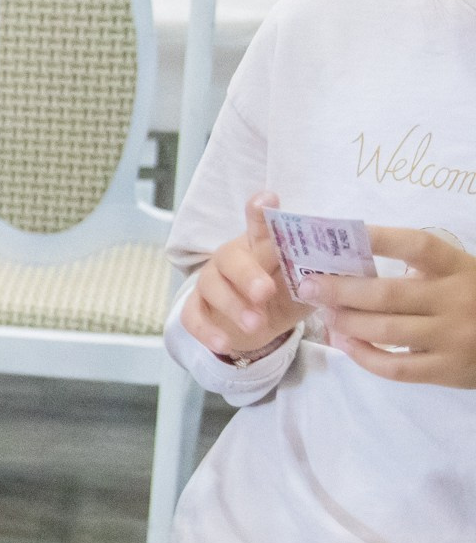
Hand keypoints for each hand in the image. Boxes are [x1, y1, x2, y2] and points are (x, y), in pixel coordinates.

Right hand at [181, 192, 307, 359]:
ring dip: (234, 306)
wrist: (255, 326)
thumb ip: (316, 277)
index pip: (259, 224)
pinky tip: (225, 344)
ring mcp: (210, 282)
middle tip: (265, 292)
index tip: (268, 198)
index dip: (260, 212)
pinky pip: (193, 317)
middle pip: (231, 258)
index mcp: (259, 245)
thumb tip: (348, 272)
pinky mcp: (196, 307)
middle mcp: (231, 258)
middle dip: (248, 275)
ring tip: (255, 325)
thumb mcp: (304, 286)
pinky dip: (208, 331)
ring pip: (212, 288)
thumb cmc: (283, 296)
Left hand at [301, 227, 475, 386]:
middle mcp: (457, 300)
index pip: (417, 246)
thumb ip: (416, 269)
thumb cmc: (471, 298)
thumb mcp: (455, 274)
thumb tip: (347, 263)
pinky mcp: (445, 369)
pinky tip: (344, 344)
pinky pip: (394, 366)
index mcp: (458, 268)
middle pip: (388, 294)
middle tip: (307, 286)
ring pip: (385, 331)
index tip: (343, 234)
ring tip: (325, 314)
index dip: (380, 239)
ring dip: (346, 323)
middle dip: (340, 290)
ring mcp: (452, 337)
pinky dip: (362, 356)